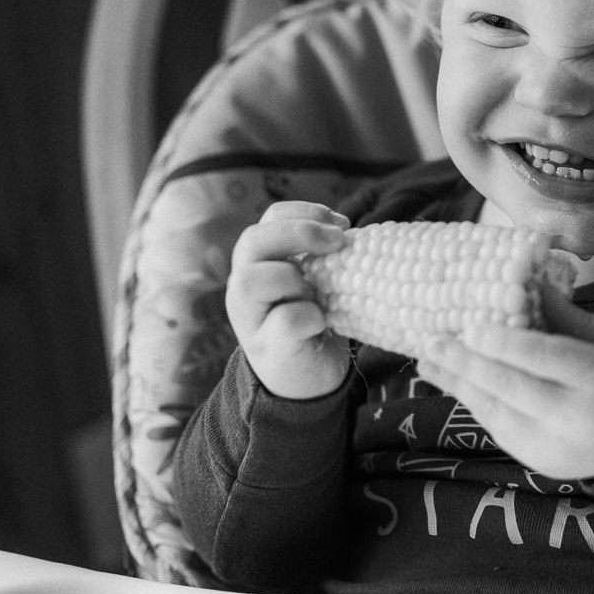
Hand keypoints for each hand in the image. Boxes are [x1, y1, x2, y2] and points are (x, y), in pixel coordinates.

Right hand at [227, 201, 352, 399]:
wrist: (308, 381)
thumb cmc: (314, 322)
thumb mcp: (316, 282)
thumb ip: (320, 257)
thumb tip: (349, 232)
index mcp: (260, 262)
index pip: (270, 218)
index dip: (305, 212)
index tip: (341, 223)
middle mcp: (244, 286)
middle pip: (252, 240)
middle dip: (299, 232)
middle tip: (338, 241)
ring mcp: (250, 318)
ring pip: (252, 281)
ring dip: (292, 277)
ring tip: (319, 292)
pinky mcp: (267, 347)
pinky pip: (284, 321)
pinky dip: (309, 316)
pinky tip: (323, 323)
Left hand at [415, 292, 593, 479]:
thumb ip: (569, 317)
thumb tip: (527, 282)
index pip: (548, 358)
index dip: (507, 343)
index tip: (472, 327)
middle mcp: (576, 417)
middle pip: (514, 388)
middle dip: (469, 364)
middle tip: (433, 342)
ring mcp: (556, 445)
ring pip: (498, 413)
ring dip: (460, 385)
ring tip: (429, 361)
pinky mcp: (541, 462)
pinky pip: (500, 429)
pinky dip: (477, 403)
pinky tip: (456, 381)